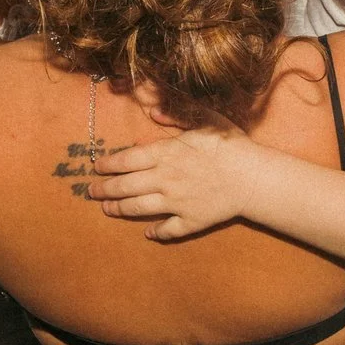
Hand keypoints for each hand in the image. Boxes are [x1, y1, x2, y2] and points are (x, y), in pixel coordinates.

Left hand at [85, 127, 254, 240]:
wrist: (253, 177)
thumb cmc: (231, 145)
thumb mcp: (206, 119)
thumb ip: (177, 114)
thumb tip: (152, 111)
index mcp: (166, 154)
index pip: (126, 160)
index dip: (107, 164)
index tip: (96, 167)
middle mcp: (165, 180)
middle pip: (125, 186)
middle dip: (104, 190)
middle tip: (92, 192)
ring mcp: (176, 203)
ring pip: (138, 208)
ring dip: (119, 210)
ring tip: (107, 210)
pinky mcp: (190, 220)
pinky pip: (167, 229)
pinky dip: (155, 232)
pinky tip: (148, 233)